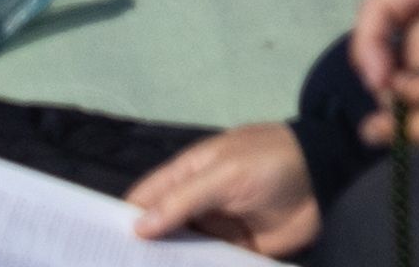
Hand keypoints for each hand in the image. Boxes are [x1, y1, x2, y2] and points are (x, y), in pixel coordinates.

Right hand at [123, 121, 325, 252]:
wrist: (330, 177)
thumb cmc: (273, 162)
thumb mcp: (226, 173)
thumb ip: (183, 200)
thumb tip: (136, 228)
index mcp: (187, 175)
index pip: (142, 200)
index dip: (118, 221)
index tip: (88, 247)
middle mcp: (194, 204)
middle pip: (155, 232)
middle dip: (134, 252)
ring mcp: (214, 229)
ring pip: (176, 253)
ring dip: (159, 266)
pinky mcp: (234, 251)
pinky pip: (204, 265)